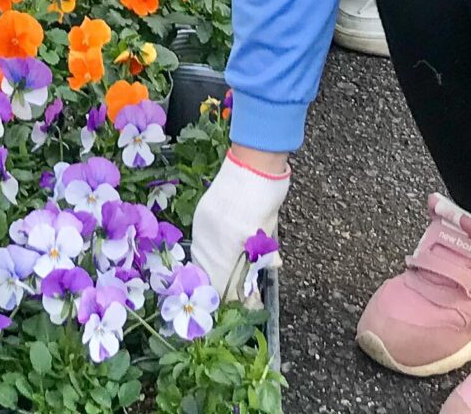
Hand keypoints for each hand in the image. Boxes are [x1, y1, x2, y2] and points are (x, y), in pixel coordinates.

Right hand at [192, 149, 290, 303]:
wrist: (252, 160)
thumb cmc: (267, 193)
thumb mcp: (270, 226)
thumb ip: (264, 250)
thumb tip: (271, 266)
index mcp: (233, 243)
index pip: (229, 283)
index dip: (235, 300)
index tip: (244, 309)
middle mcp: (214, 237)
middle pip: (212, 276)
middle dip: (222, 294)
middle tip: (234, 305)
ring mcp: (204, 226)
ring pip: (202, 262)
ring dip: (211, 278)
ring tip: (222, 289)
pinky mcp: (201, 217)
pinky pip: (199, 247)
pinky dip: (205, 260)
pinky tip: (211, 266)